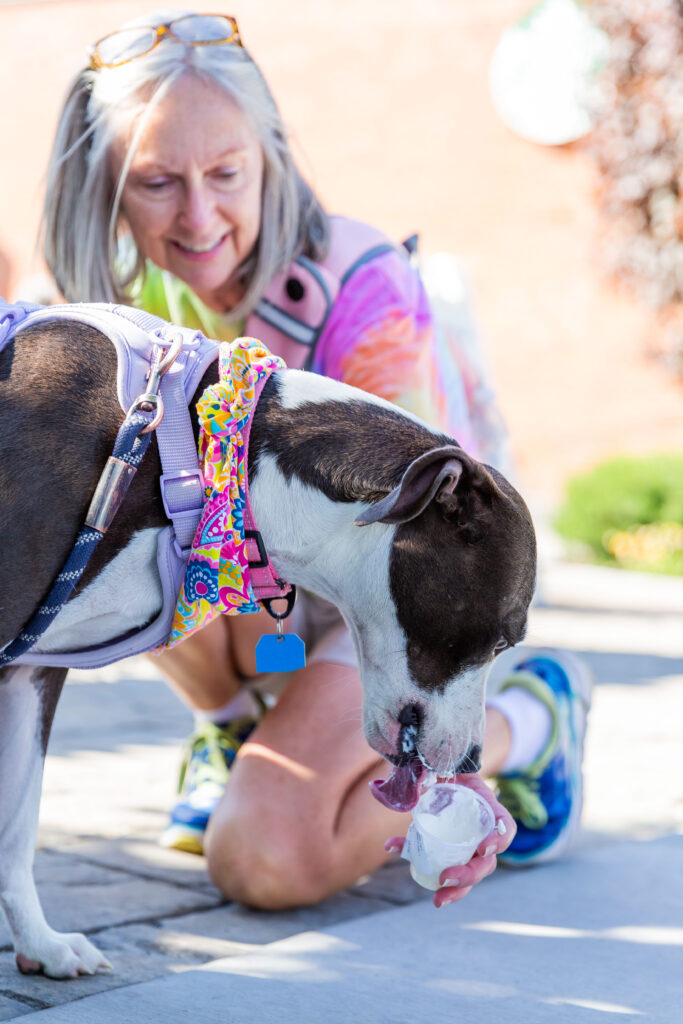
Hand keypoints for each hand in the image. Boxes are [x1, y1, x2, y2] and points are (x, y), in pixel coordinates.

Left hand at [384, 773, 514, 908]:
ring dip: (457, 889)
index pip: (505, 827)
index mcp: (487, 807)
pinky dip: (423, 865)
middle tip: (445, 878)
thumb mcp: (439, 763)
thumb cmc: (444, 764)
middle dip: (470, 875)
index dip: (500, 840)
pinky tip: (395, 850)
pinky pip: (443, 865)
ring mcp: (466, 843)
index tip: (483, 848)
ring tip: (438, 900)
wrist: (436, 766)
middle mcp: (481, 830)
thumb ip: (426, 771)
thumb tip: (408, 787)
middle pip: (487, 861)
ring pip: (471, 872)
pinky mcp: (448, 849)